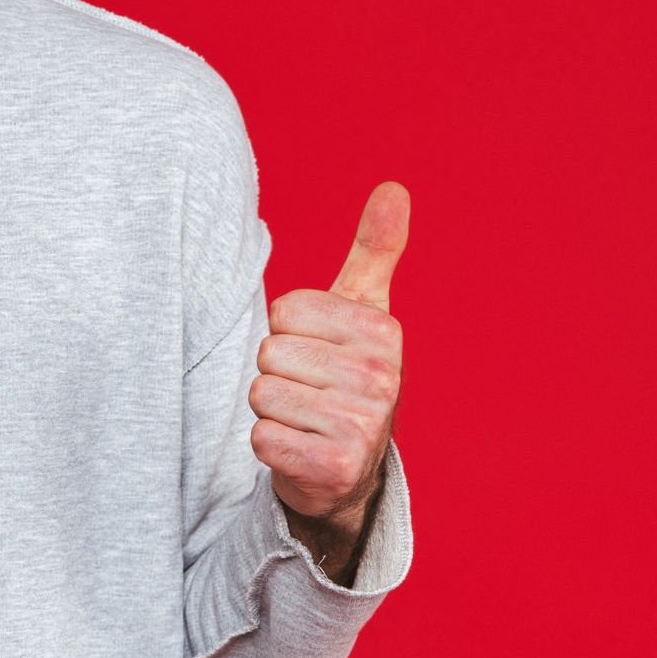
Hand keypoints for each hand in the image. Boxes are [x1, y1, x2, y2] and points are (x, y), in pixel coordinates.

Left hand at [250, 182, 407, 539]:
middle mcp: (381, 378)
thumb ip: (374, 251)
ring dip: (272, 410)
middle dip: (278, 372)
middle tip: (308, 391)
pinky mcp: (334, 468)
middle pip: (269, 351)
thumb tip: (395, 188)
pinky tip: (298, 449)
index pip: (284, 310)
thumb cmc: (345, 375)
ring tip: (304, 419)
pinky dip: (269, 446)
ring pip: (262, 393)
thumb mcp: (362, 311)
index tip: (316, 352)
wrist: (348, 469)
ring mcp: (363, 426)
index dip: (287, 332)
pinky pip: (261, 438)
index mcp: (382, 331)